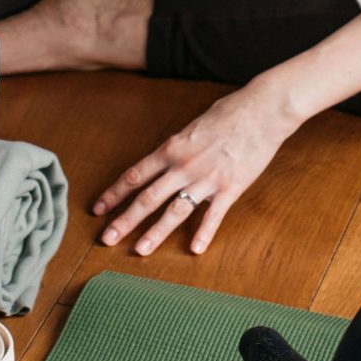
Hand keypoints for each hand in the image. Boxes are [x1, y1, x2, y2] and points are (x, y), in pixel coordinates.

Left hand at [92, 78, 300, 254]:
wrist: (262, 110)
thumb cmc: (229, 112)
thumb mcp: (193, 126)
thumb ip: (178, 147)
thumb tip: (166, 160)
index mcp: (172, 148)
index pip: (135, 175)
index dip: (114, 193)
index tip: (99, 208)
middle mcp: (183, 166)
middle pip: (147, 198)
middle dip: (124, 220)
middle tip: (106, 239)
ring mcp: (206, 179)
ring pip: (175, 211)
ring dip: (155, 233)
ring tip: (140, 250)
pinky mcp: (230, 187)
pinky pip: (213, 215)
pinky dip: (204, 234)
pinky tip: (195, 249)